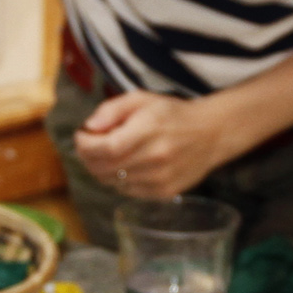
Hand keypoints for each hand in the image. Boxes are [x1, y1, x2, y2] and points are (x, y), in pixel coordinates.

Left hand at [74, 91, 239, 199]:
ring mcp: (161, 178)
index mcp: (150, 128)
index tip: (81, 136)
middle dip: (87, 157)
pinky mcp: (164, 192)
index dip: (85, 145)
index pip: (107, 147)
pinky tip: (127, 166)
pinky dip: (119, 181)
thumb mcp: (142, 99)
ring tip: (107, 155)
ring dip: (101, 170)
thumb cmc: (172, 114)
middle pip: (105, 168)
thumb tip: (89, 127)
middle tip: (87, 147)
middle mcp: (156, 156)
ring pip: (113, 182)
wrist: (211, 134)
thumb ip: (112, 109)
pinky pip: (128, 192)